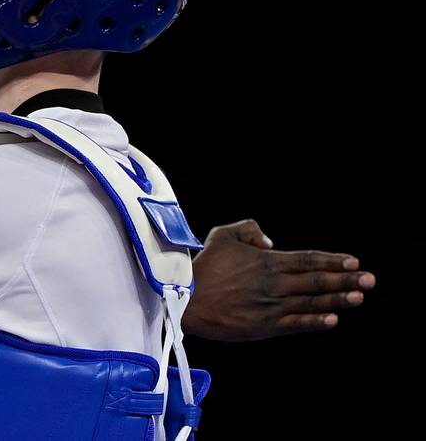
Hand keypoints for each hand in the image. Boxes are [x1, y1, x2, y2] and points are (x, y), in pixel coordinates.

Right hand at [184, 219, 375, 340]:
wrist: (185, 298)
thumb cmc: (203, 266)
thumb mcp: (221, 235)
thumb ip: (248, 229)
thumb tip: (269, 240)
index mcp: (266, 261)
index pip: (307, 259)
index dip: (332, 260)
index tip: (354, 261)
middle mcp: (273, 283)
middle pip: (316, 280)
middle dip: (345, 279)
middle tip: (370, 279)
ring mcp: (270, 306)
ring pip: (311, 302)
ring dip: (337, 300)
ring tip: (359, 297)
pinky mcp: (263, 326)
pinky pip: (295, 324)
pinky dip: (315, 322)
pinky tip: (332, 320)